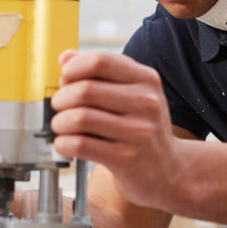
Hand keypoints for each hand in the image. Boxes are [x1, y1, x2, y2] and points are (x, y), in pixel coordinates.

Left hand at [50, 50, 180, 208]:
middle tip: (58, 106)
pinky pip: (80, 145)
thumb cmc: (141, 127)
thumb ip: (98, 73)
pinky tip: (65, 144)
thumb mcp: (130, 94)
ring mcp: (138, 132)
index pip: (100, 61)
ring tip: (60, 126)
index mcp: (146, 79)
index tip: (65, 80)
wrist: (168, 170)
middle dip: (61, 99)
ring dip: (59, 122)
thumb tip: (66, 57)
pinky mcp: (126, 158)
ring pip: (80, 118)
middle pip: (85, 90)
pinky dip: (63, 143)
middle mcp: (146, 102)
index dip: (73, 69)